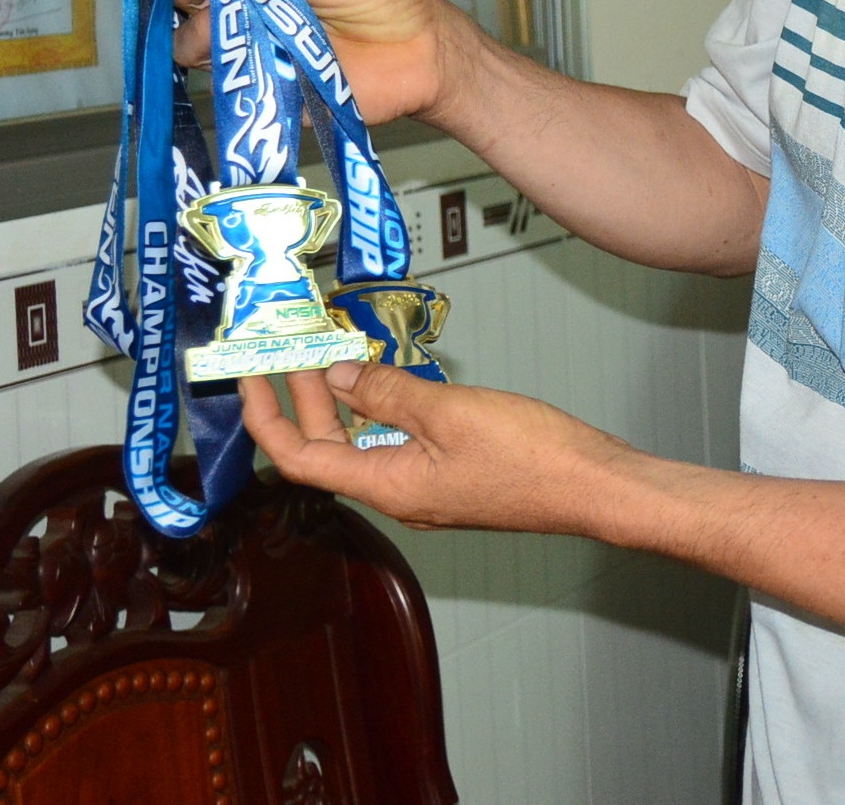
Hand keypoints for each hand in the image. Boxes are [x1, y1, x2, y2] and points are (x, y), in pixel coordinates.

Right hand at [147, 0, 463, 127]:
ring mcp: (254, 56)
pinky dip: (230, 76)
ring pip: (195, 49)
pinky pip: (233, 91)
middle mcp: (247, 16)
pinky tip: (245, 64)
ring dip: (200, 34)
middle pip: (184, 5)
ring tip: (231, 25)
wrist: (422, 51)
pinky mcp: (269, 95)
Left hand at [237, 362, 632, 536]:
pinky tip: (391, 377)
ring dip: (344, 400)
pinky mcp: (453, 474)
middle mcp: (400, 492)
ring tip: (334, 354)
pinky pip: (399, 441)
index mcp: (389, 487)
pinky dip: (383, 407)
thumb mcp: (451, 412)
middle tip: (290, 351)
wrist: (593, 486)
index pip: (302, 460)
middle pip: (329, 450)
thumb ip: (391, 392)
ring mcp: (427, 485)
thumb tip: (340, 376)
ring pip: (365, 444)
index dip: (267, 419)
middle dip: (303, 400)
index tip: (251, 378)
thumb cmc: (532, 457)